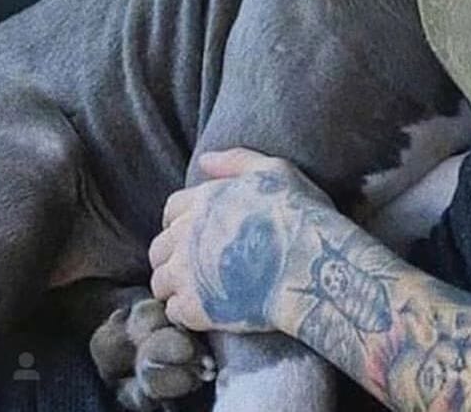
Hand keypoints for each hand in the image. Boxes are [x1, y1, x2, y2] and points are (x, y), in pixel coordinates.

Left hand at [149, 149, 332, 334]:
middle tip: (199, 265)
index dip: (183, 222)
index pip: (171, 210)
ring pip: (161, 281)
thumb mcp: (275, 171)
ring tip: (202, 289)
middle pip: (160, 248)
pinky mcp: (194, 308)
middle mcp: (187, 234)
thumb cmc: (299, 214)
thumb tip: (204, 159)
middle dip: (173, 255)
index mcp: (204, 200)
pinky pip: (173, 311)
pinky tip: (207, 309)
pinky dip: (185, 311)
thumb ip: (236, 161)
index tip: (199, 234)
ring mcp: (187, 272)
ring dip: (176, 285)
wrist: (311, 265)